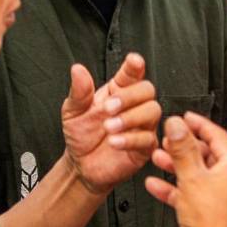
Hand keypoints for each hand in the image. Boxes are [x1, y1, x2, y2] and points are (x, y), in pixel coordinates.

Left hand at [61, 53, 161, 196]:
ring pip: (153, 111)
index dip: (135, 66)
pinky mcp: (144, 146)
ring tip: (109, 127)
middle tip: (108, 108)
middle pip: (147, 90)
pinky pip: (148, 138)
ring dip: (131, 118)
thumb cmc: (81, 134)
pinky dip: (131, 139)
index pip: (131, 73)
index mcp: (117, 91)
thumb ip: (79, 91)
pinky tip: (114, 142)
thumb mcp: (73, 111)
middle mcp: (133, 105)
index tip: (133, 61)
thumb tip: (77, 69)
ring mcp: (142, 125)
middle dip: (129, 97)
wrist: (81, 165)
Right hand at [145, 112, 226, 226]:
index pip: (218, 135)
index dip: (198, 124)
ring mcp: (226, 196)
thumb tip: (177, 124)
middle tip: (167, 139)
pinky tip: (156, 185)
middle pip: (206, 154)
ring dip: (176, 166)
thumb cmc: (210, 221)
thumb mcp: (191, 176)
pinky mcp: (214, 211)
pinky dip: (176, 187)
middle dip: (182, 147)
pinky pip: (194, 192)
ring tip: (157, 158)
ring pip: (198, 173)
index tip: (184, 118)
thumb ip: (182, 147)